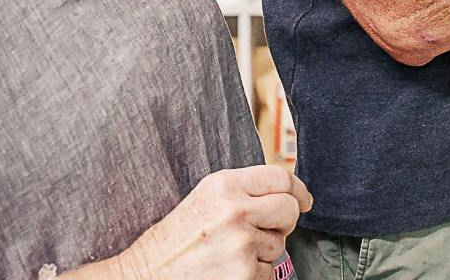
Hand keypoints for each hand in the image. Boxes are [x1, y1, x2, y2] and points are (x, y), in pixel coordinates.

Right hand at [122, 165, 312, 279]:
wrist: (145, 275)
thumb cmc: (176, 238)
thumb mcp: (206, 198)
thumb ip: (244, 191)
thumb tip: (289, 194)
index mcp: (224, 184)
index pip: (280, 178)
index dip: (298, 190)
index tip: (304, 199)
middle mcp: (236, 210)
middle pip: (289, 209)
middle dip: (285, 221)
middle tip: (268, 229)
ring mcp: (242, 244)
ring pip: (279, 244)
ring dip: (264, 251)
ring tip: (231, 252)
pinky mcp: (244, 274)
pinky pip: (269, 272)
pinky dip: (255, 274)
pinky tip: (229, 270)